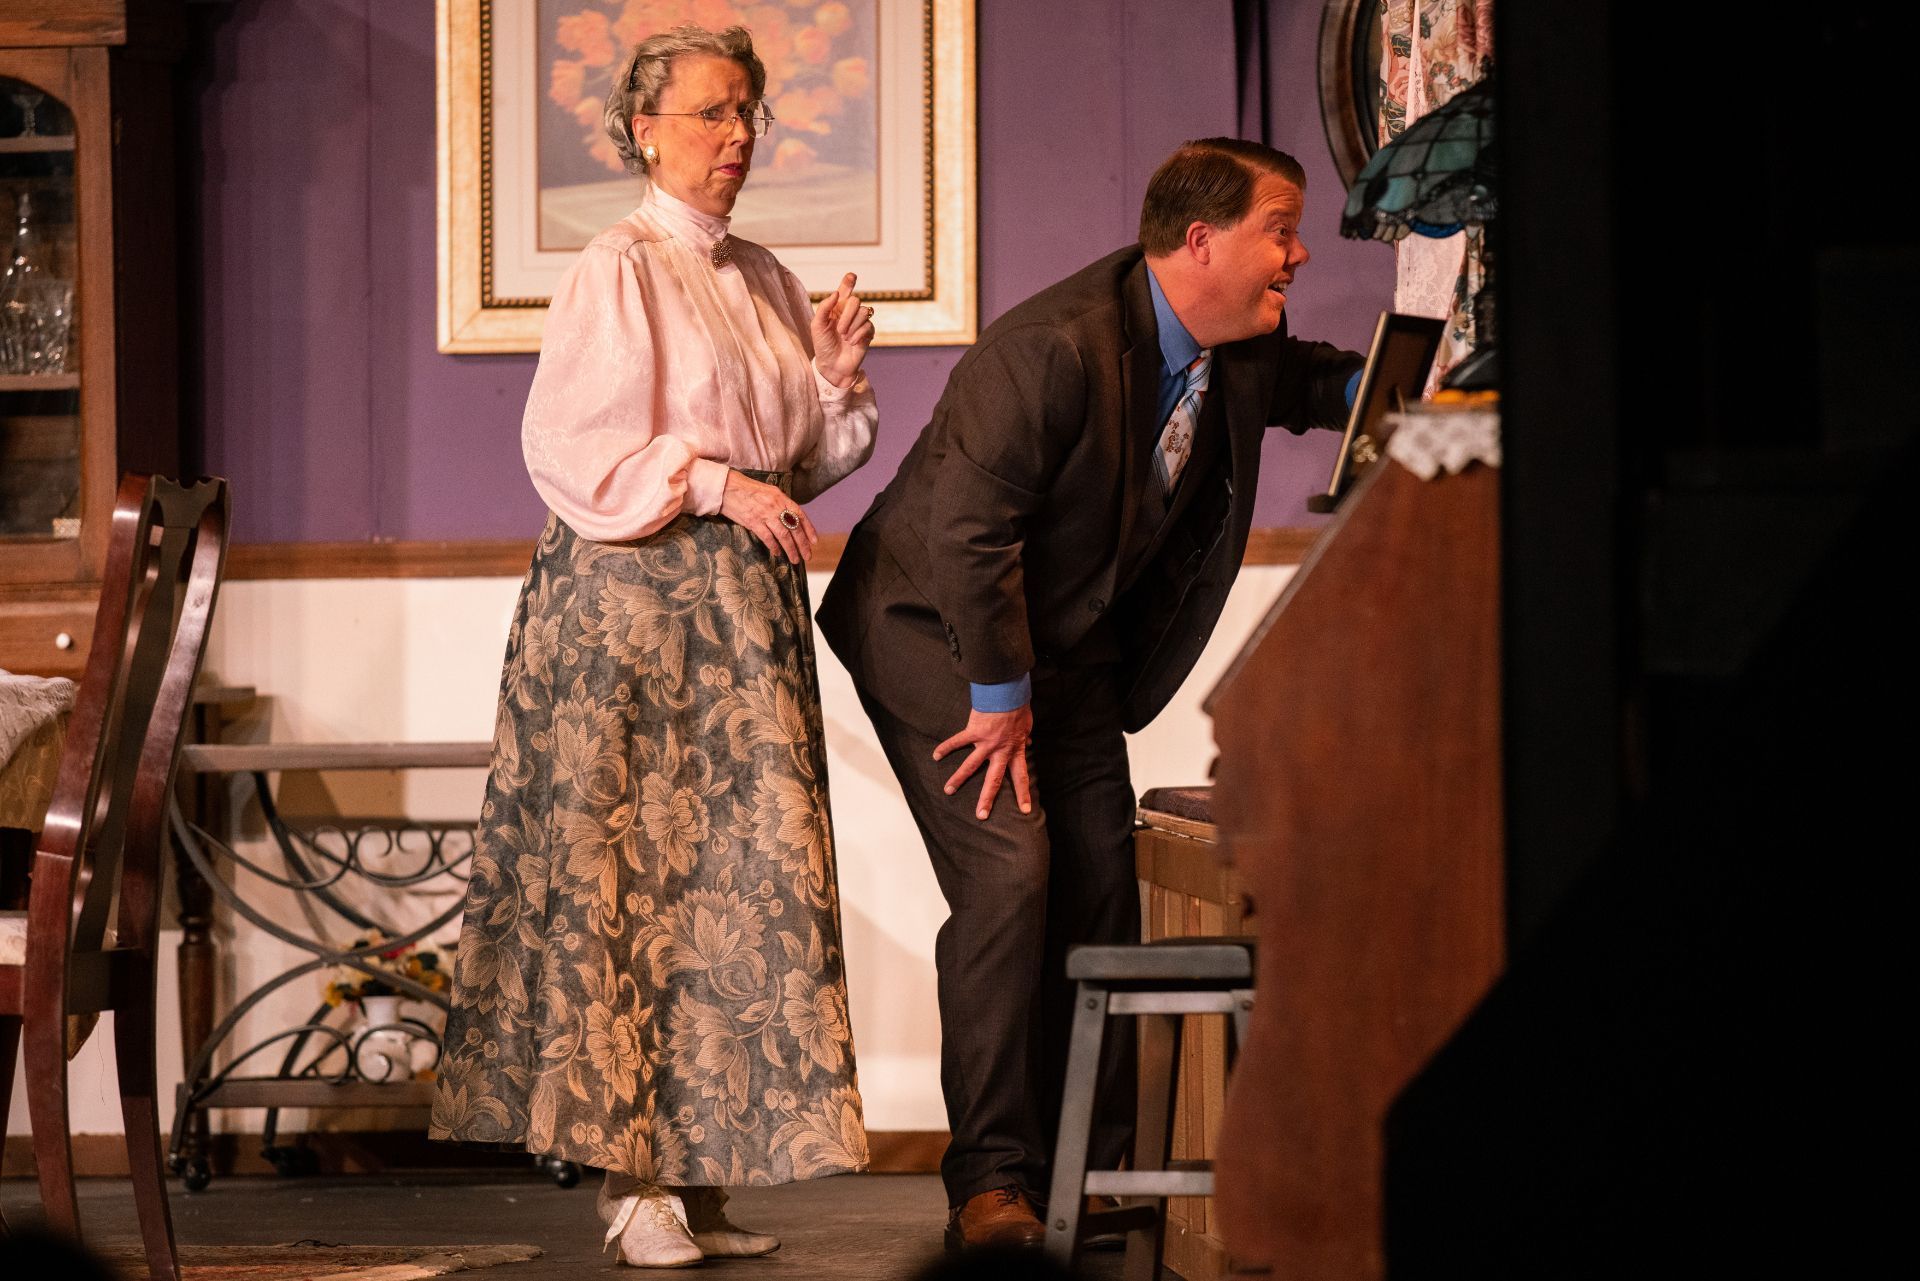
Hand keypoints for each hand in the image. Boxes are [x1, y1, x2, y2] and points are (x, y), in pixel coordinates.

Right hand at [720, 471, 817, 563]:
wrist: (726, 487)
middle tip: (807, 556)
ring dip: (790, 549)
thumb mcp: (768, 492)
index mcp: (780, 497)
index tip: (814, 541)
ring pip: (783, 536)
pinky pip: (768, 538)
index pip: (800, 514)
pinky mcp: (753, 522)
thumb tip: (790, 518)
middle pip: (794, 528)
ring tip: (795, 559)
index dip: (809, 529)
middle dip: (803, 544)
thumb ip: (780, 504)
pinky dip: (774, 547)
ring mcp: (765, 514)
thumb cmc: (747, 490)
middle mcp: (775, 506)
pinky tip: (777, 553)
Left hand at [812, 272, 874, 388]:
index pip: (844, 291)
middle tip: (840, 330)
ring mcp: (859, 323)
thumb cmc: (823, 346)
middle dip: (848, 314)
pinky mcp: (867, 334)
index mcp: (836, 309)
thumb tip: (836, 293)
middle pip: (856, 301)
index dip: (848, 282)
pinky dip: (859, 334)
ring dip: (853, 325)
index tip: (851, 276)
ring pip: (864, 312)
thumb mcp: (817, 326)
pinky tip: (852, 342)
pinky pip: (869, 326)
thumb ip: (824, 307)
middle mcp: (848, 314)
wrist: (832, 366)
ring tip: (845, 338)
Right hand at [932, 704, 1034, 819]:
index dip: (1023, 794)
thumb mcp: (1027, 725)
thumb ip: (1025, 737)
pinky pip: (957, 741)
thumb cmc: (1018, 707)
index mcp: (1014, 750)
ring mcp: (985, 743)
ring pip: (970, 766)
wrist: (1007, 693)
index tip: (1025, 810)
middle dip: (987, 799)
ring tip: (948, 791)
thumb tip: (1028, 742)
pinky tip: (936, 756)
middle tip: (981, 816)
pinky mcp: (973, 732)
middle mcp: (999, 751)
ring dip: (958, 779)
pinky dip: (946, 747)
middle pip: (993, 780)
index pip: (1020, 777)